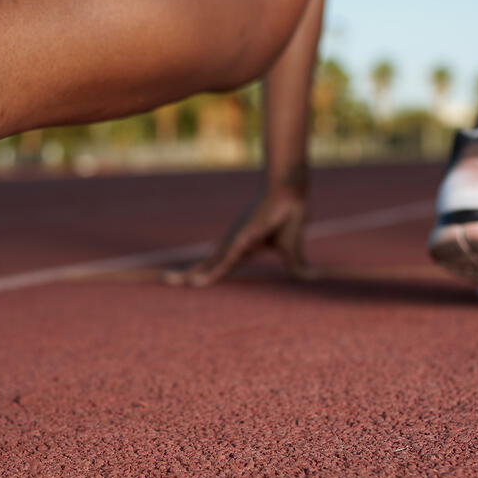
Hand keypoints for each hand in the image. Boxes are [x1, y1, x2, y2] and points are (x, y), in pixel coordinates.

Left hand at [164, 192, 313, 287]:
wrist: (289, 194)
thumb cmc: (287, 217)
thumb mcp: (291, 250)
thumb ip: (296, 264)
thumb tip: (309, 276)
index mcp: (242, 249)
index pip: (220, 266)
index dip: (205, 274)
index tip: (188, 281)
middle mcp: (234, 244)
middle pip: (208, 263)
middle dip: (189, 273)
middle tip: (168, 280)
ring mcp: (238, 240)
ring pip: (213, 262)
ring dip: (198, 273)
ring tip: (180, 283)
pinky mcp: (244, 236)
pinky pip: (229, 256)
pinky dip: (216, 267)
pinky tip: (206, 275)